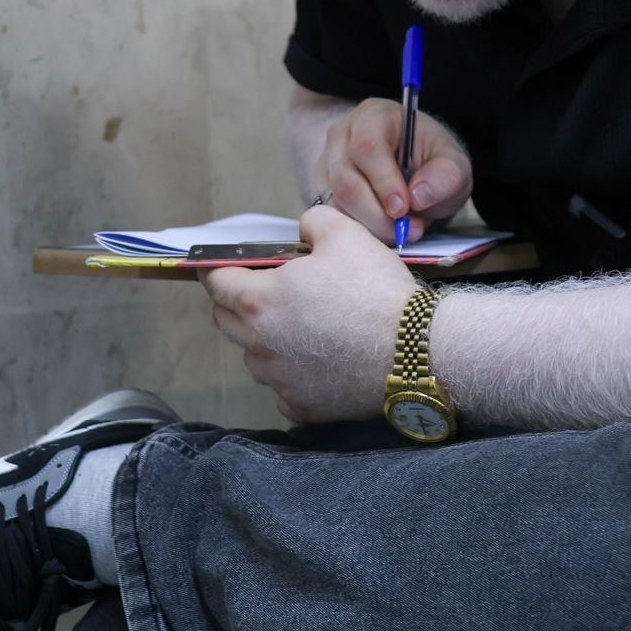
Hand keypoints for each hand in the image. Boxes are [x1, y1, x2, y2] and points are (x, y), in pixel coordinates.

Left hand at [201, 206, 417, 423]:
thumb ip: (311, 223)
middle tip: (267, 291)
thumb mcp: (344, 233)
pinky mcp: (302, 407)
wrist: (414, 349)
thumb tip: (302, 233)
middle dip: (237, 304)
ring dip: (266, 341)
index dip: (220, 270)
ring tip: (302, 327)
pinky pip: (284, 389)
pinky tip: (319, 362)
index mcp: (258, 300)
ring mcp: (278, 380)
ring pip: (254, 356)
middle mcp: (258, 345)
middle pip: (226, 321)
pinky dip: (293, 376)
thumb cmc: (374, 289)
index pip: (216, 283)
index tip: (227, 267)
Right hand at [314, 98, 472, 243]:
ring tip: (403, 228)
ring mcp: (328, 163)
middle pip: (346, 181)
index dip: (384, 181)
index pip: (367, 147)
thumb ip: (445, 177)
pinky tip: (385, 228)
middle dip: (377, 214)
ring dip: (372, 225)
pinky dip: (362, 229)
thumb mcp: (454, 165)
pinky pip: (335, 217)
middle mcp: (343, 135)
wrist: (417, 171)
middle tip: (408, 228)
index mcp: (374, 115)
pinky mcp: (324, 190)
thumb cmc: (433, 162)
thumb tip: (417, 195)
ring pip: (338, 203)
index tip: (404, 208)